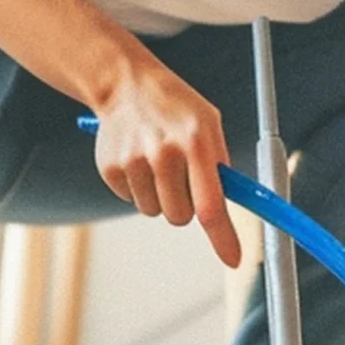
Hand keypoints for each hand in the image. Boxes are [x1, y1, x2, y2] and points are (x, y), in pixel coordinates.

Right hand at [91, 60, 240, 267]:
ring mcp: (133, 161)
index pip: (211, 204)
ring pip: (155, 211)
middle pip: (181, 217)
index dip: (223, 237)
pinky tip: (138, 158)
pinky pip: (131, 200)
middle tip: (183, 176)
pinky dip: (138, 187)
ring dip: (161, 195)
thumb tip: (230, 210)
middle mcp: (164, 153)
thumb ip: (220, 166)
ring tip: (158, 160)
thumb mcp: (209, 124)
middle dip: (186, 206)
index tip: (234, 259)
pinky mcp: (110, 168)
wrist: (126, 84)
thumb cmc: (177, 109)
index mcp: (196, 142)